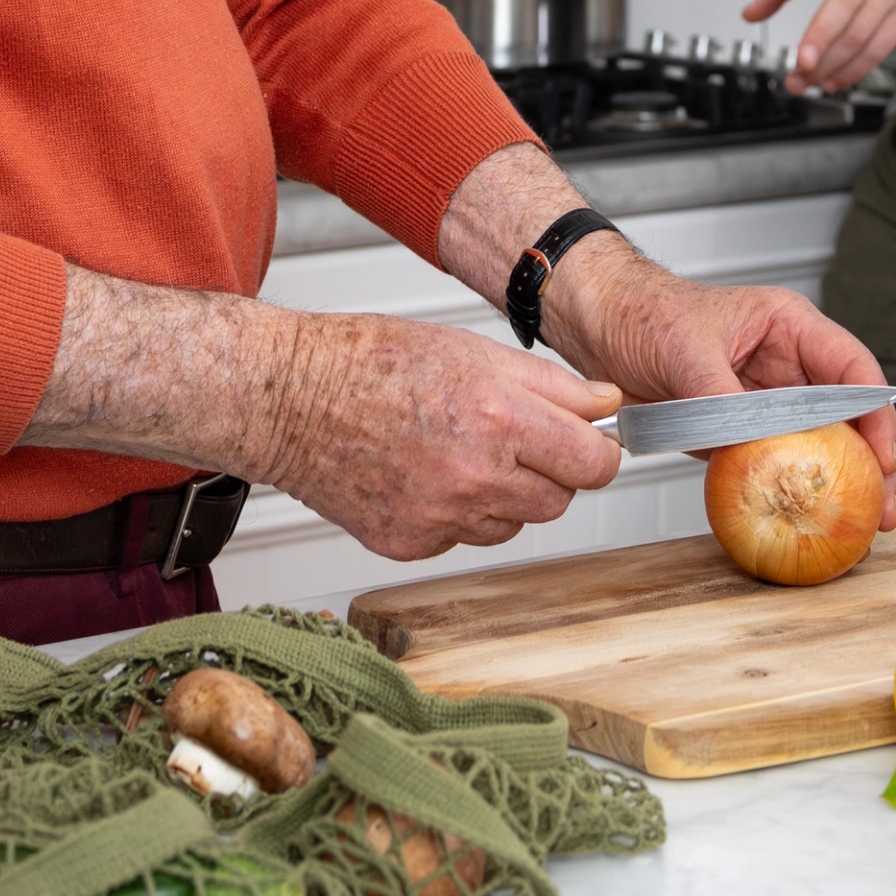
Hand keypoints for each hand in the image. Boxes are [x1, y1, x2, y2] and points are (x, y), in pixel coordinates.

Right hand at [256, 313, 628, 558]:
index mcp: (497, 418)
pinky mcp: (409, 545)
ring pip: (511, 524)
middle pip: (559, 502)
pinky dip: (454, 513)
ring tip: (456, 450)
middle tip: (513, 440)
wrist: (288, 399)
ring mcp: (439, 519)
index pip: (593, 464)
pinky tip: (423, 474)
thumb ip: (552, 385)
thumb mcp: (473, 350)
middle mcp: (472, 476)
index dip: (597, 452)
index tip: (588, 444)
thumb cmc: (370, 362)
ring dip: (501, 496)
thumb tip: (606, 403)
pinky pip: (461, 538)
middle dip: (550, 474)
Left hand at [539, 244, 895, 514]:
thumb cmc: (642, 312)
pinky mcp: (736, 432)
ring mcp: (762, 402)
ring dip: (834, 485)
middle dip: (869, 464)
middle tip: (879, 511)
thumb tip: (746, 438)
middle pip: (846, 416)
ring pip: (815, 445)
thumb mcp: (685, 347)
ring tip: (855, 528)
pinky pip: (770, 465)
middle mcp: (786, 366)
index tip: (879, 458)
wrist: (595, 326)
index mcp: (789, 328)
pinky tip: (798, 519)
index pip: (852, 371)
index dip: (875, 415)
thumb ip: (720, 394)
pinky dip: (785, 492)